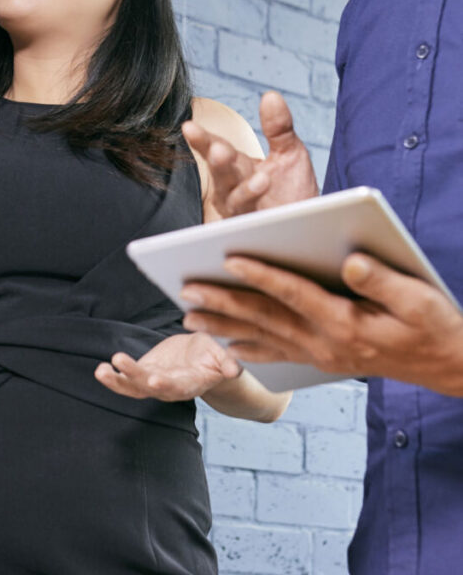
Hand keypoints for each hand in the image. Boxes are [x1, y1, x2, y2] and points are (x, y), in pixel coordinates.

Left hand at [94, 333, 240, 401]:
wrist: (201, 360)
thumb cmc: (213, 358)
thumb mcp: (222, 357)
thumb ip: (227, 364)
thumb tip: (235, 370)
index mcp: (190, 384)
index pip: (177, 387)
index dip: (166, 385)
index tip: (154, 379)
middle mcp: (169, 387)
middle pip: (150, 386)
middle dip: (134, 376)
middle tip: (120, 362)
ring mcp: (155, 382)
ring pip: (133, 387)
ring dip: (116, 381)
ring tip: (100, 371)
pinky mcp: (145, 373)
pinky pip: (126, 380)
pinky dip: (114, 377)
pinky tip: (101, 369)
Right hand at [183, 91, 317, 217]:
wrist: (310, 228)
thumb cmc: (293, 191)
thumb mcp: (289, 152)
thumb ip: (278, 127)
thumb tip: (271, 96)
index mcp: (237, 167)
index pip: (215, 149)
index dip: (202, 140)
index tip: (189, 127)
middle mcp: (233, 189)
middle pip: (221, 174)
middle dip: (219, 162)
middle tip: (219, 150)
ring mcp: (242, 213)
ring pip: (236, 201)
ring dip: (245, 191)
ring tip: (261, 179)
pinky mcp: (255, 233)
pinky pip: (253, 225)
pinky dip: (261, 216)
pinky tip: (271, 202)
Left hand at [183, 253, 462, 394]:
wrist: (448, 365)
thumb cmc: (434, 325)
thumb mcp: (418, 298)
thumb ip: (382, 280)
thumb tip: (349, 260)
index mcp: (345, 323)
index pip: (294, 294)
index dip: (261, 274)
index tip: (229, 257)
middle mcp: (326, 343)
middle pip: (266, 317)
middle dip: (224, 301)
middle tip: (186, 289)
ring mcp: (322, 354)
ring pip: (264, 338)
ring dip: (224, 326)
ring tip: (188, 317)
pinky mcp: (323, 358)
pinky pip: (278, 354)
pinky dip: (249, 349)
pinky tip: (226, 345)